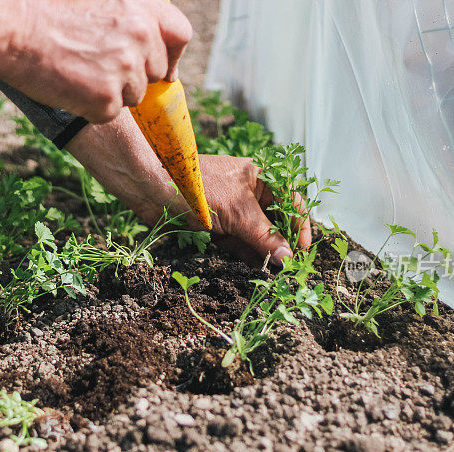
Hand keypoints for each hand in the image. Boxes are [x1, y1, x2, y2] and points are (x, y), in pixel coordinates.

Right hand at [0, 0, 192, 122]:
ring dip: (112, 91)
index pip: (180, 34)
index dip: (172, 54)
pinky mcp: (108, 99)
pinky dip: (92, 107)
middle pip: (156, 72)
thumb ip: (131, 18)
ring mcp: (126, 70)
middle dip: (134, 75)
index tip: (164, 68)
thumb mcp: (100, 0)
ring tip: (80, 70)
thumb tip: (154, 46)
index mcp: (142, 7)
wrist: (13, 31)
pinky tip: (71, 86)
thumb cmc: (48, 11)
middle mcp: (141, 37)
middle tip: (99, 66)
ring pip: (134, 96)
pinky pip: (111, 113)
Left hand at [65, 111, 310, 264]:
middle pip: (273, 220)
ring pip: (254, 234)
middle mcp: (245, 192)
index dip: (299, 224)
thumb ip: (264, 236)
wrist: (150, 189)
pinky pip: (235, 242)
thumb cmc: (197, 189)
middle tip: (290, 267)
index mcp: (257, 177)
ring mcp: (228, 210)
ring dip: (263, 252)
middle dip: (282, 243)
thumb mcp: (237, 212)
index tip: (304, 250)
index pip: (290, 200)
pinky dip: (244, 255)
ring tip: (273, 273)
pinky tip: (252, 269)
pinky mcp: (213, 226)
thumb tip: (288, 259)